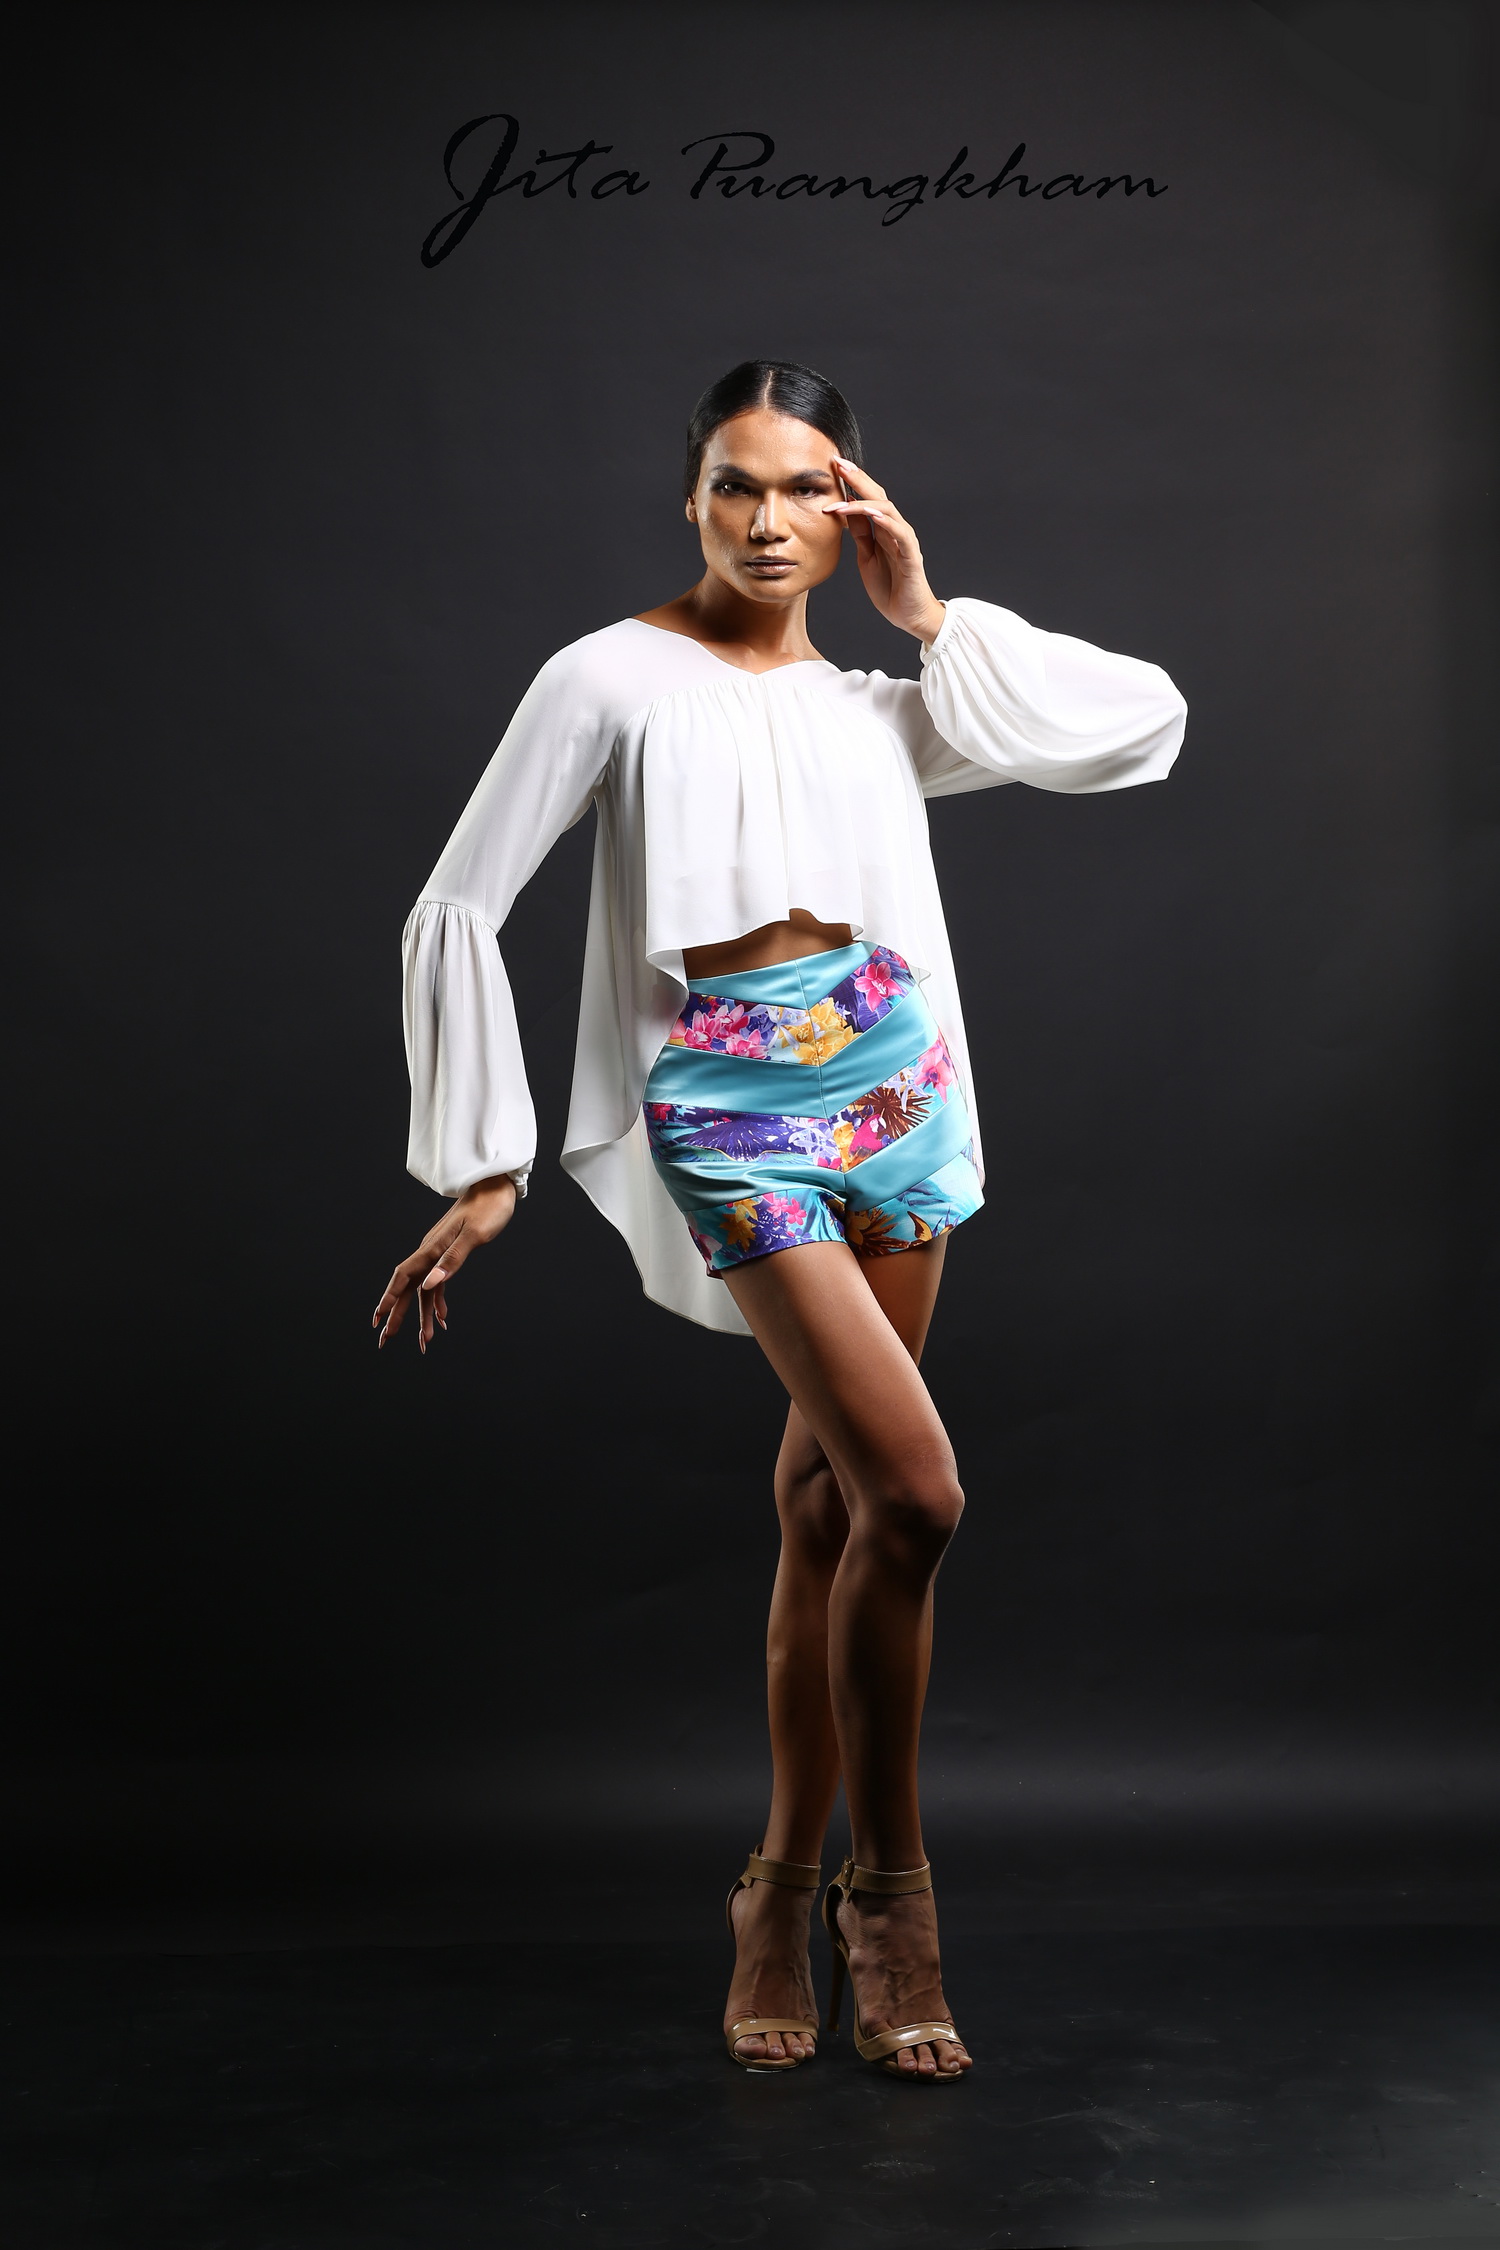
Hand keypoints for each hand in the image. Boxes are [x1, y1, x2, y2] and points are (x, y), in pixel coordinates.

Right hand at [372, 1175, 517, 1352]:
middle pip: (408, 1288)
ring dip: (421, 1315)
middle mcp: (430, 1252)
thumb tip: (430, 1283)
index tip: (378, 1320)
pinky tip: (442, 1318)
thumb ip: (452, 1260)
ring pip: (423, 1289)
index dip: (389, 1299)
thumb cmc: (488, 1208)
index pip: (403, 1277)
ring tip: (423, 1341)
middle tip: (385, 1340)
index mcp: (432, 1248)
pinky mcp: (448, 1253)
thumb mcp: (474, 1235)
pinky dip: (438, 1302)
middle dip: (396, 1315)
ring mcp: (437, 1253)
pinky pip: (437, 1283)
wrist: (496, 1186)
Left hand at [824, 458, 945, 644]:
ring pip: (887, 510)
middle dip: (857, 478)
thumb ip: (861, 536)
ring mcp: (904, 541)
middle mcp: (895, 530)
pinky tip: (871, 513)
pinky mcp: (911, 556)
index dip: (851, 481)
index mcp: (883, 530)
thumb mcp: (867, 558)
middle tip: (837, 462)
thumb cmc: (890, 587)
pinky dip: (886, 521)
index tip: (832, 466)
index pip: (867, 498)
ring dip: (864, 501)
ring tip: (843, 495)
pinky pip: (900, 534)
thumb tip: (846, 514)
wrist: (909, 615)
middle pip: (877, 495)